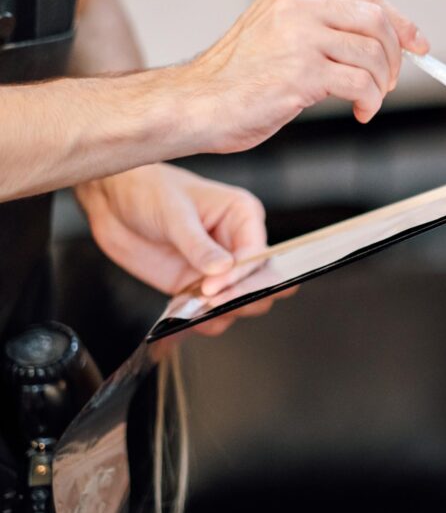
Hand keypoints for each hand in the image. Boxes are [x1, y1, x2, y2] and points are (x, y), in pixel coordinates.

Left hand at [75, 164, 292, 334]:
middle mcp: (238, 245)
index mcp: (243, 217)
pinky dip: (201, 322)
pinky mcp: (197, 287)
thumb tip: (222, 270)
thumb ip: (197, 245)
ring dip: (222, 314)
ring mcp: (219, 270)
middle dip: (244, 299)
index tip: (211, 288)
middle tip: (214, 305)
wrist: (114, 201)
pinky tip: (184, 319)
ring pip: (241, 304)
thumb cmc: (149, 190)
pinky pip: (211, 313)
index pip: (257, 255)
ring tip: (194, 313)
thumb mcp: (173, 213)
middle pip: (263, 283)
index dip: (240, 276)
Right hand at [183, 0, 429, 154]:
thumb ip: (326, 28)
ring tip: (368, 99)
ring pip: (373, 53)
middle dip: (394, 55)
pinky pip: (360, 84)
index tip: (417, 43)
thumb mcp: (283, 33)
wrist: (198, 103)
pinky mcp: (302, 72)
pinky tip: (361, 110)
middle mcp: (298, 5)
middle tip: (390, 80)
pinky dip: (370, 100)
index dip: (400, 22)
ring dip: (382, 83)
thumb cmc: (238, 77)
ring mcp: (300, 36)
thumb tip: (384, 41)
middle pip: (376, 20)